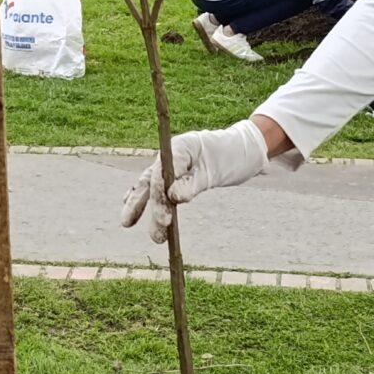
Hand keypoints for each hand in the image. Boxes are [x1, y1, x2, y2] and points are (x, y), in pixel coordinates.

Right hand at [118, 119, 272, 245]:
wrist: (244, 149)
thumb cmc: (231, 156)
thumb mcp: (214, 171)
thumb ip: (192, 184)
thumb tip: (172, 198)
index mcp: (180, 146)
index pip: (162, 172)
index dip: (159, 195)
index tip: (164, 219)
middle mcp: (170, 154)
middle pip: (150, 179)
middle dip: (141, 203)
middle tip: (137, 227)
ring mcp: (171, 164)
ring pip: (150, 185)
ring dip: (142, 206)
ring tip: (133, 227)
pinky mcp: (175, 174)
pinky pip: (154, 186)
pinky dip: (143, 197)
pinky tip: (130, 208)